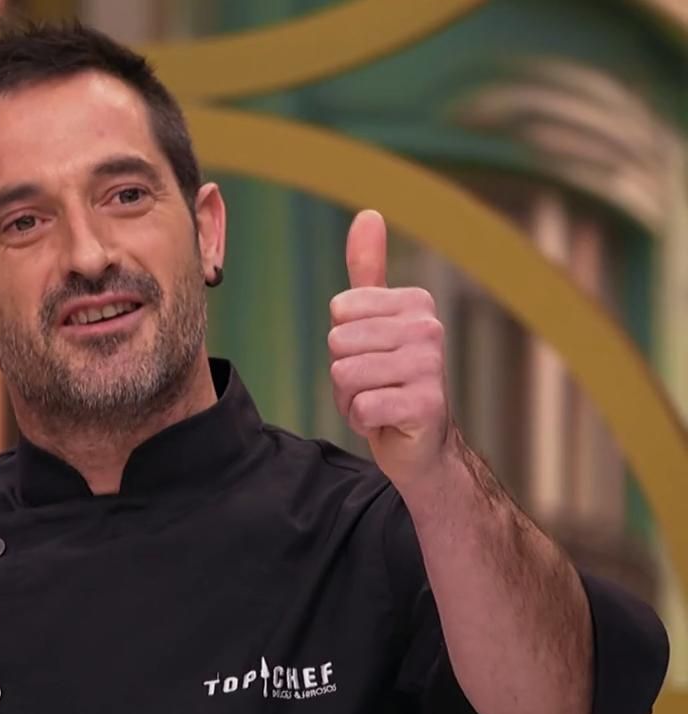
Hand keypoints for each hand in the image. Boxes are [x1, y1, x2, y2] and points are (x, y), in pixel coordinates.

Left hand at [328, 210, 453, 488]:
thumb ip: (368, 269)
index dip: (342, 342)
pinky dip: (363, 422)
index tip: (371, 356)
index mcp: (416, 302)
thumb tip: (368, 213)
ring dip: (350, 400)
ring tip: (379, 402)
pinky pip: (361, 407)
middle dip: (343, 374)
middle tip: (373, 385)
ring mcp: (430, 367)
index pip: (340, 311)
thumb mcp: (375, 320)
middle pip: (338, 343)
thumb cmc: (391, 379)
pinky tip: (386, 422)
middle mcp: (429, 329)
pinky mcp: (425, 407)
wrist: (421, 444)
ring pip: (345, 376)